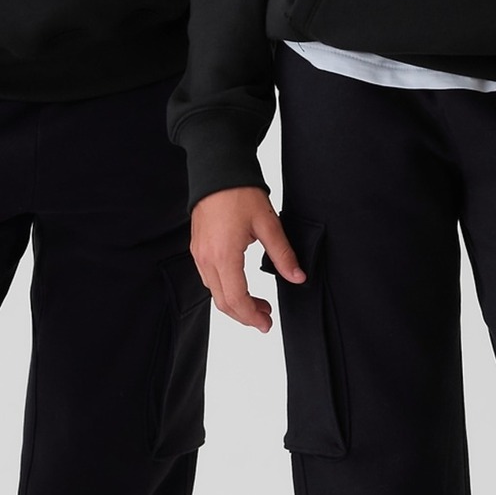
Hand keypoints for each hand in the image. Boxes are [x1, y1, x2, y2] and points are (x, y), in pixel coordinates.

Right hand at [190, 186, 305, 330]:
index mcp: (224, 255)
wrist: (216, 171)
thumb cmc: (240, 192)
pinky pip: (208, 279)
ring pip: (213, 292)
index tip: (266, 323)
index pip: (236, 299)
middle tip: (265, 320)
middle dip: (244, 316)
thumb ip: (283, 254)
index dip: (252, 316)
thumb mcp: (269, 223)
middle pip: (222, 302)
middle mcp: (207, 259)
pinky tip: (240, 286)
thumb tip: (298, 277)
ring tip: (257, 304)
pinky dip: (224, 290)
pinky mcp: (197, 248)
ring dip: (235, 304)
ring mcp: (199, 254)